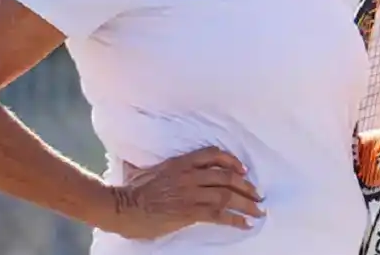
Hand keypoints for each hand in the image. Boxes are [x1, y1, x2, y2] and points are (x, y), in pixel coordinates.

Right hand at [103, 146, 263, 239]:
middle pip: (226, 176)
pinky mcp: (188, 211)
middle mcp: (189, 175)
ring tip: (258, 211)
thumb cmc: (130, 190)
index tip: (243, 169)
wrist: (121, 207)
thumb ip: (158, 166)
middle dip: (246, 186)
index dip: (232, 161)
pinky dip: (235, 219)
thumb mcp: (146, 169)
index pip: (213, 154)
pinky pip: (218, 214)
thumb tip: (148, 163)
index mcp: (180, 163)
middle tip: (258, 195)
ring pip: (226, 194)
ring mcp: (190, 192)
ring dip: (246, 203)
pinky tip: (244, 224)